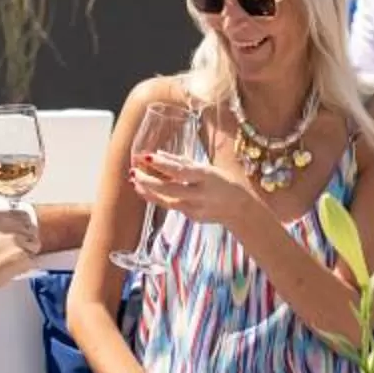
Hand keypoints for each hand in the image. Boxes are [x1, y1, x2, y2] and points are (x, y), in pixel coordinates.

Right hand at [0, 218, 36, 296]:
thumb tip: (5, 232)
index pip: (23, 215)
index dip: (24, 227)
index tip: (22, 234)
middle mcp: (11, 225)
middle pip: (32, 230)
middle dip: (27, 240)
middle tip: (18, 251)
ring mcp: (19, 241)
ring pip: (35, 246)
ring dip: (28, 254)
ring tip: (13, 262)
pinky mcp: (24, 257)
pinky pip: (33, 262)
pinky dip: (26, 267)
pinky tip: (13, 270)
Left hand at [130, 149, 257, 228]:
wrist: (239, 208)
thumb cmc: (222, 182)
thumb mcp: (206, 167)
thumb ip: (183, 162)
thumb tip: (159, 154)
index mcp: (207, 177)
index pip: (181, 171)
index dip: (163, 164)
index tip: (146, 156)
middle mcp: (201, 195)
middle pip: (170, 190)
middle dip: (149, 181)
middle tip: (134, 171)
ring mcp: (196, 209)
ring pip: (167, 201)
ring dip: (148, 191)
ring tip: (135, 180)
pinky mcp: (192, 218)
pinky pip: (171, 206)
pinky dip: (157, 197)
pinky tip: (145, 189)